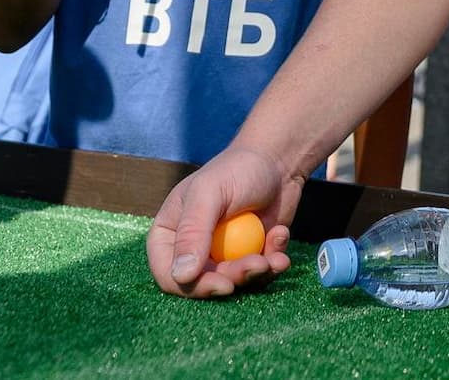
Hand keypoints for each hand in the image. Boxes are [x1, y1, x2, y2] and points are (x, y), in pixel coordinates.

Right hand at [147, 143, 304, 297]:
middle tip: (258, 263)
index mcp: (170, 233)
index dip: (192, 287)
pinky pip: (259, 273)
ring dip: (257, 273)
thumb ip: (192, 233)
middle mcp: (192, 248)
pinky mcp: (250, 255)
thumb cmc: (237, 170)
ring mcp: (222, 254)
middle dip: (234, 278)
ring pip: (235, 282)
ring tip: (275, 256)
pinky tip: (280, 234)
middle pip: (204, 283)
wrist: (278, 161)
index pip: (168, 275)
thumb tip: (181, 276)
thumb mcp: (209, 195)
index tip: (223, 284)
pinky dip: (273, 260)